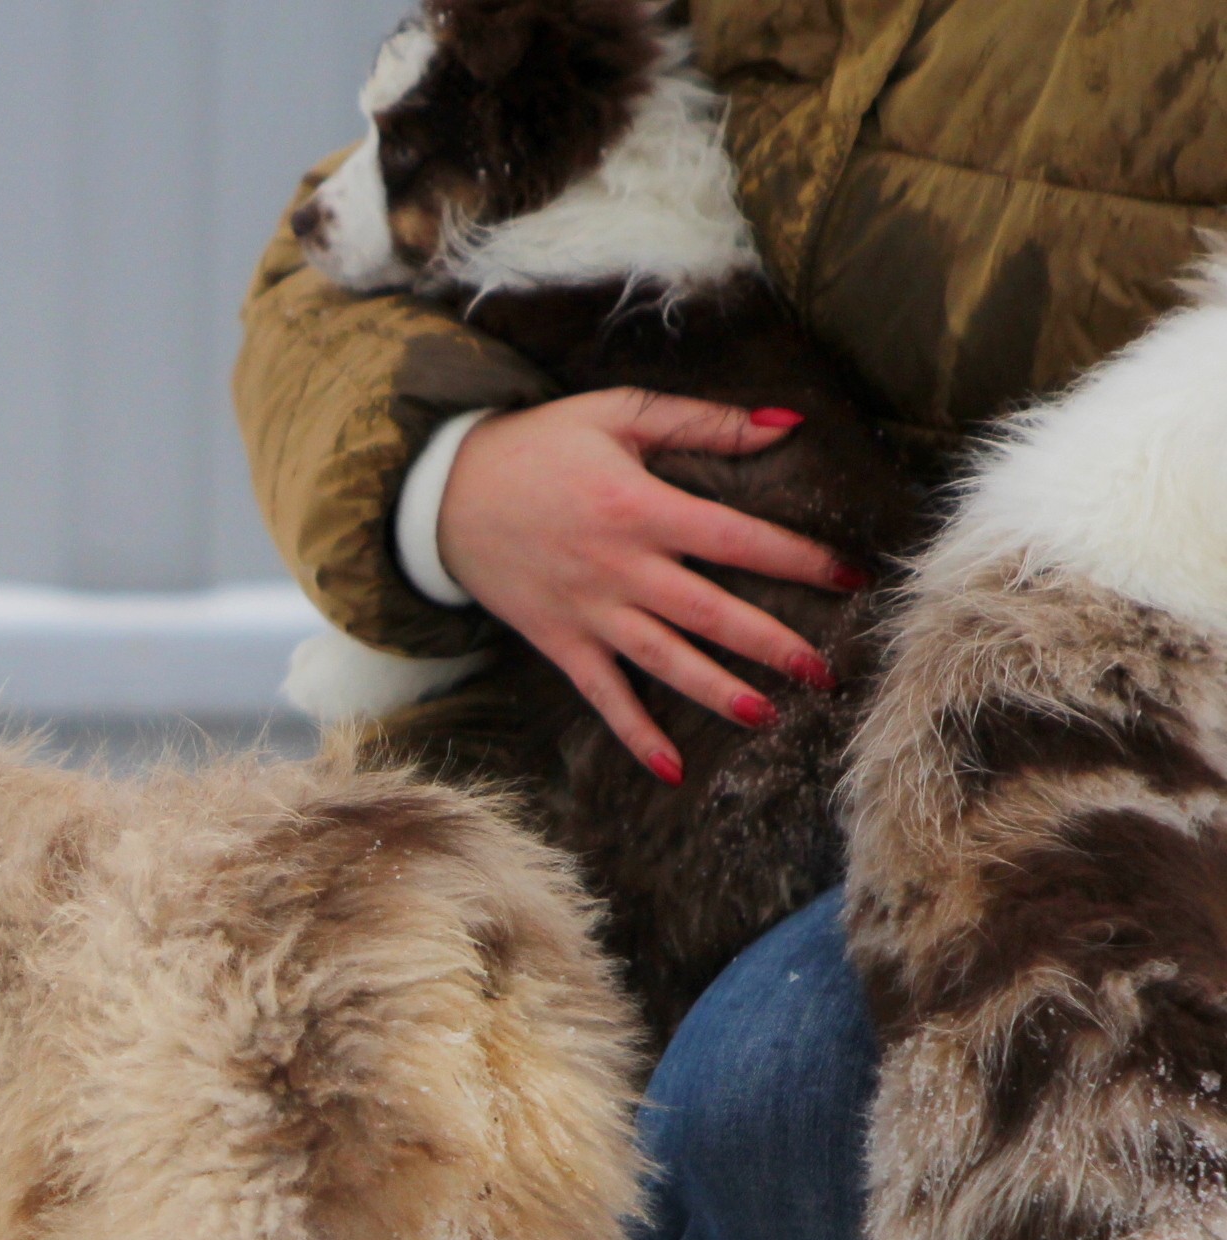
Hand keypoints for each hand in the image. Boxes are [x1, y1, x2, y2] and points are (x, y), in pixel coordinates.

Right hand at [436, 389, 861, 780]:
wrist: (445, 493)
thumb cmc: (538, 446)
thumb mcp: (618, 414)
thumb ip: (702, 421)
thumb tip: (787, 423)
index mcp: (643, 508)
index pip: (739, 539)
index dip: (798, 559)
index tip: (850, 578)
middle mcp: (621, 568)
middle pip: (711, 613)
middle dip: (773, 643)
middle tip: (826, 670)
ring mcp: (589, 611)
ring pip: (665, 660)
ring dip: (717, 691)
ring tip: (768, 714)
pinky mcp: (560, 641)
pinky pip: (602, 694)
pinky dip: (634, 732)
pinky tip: (671, 768)